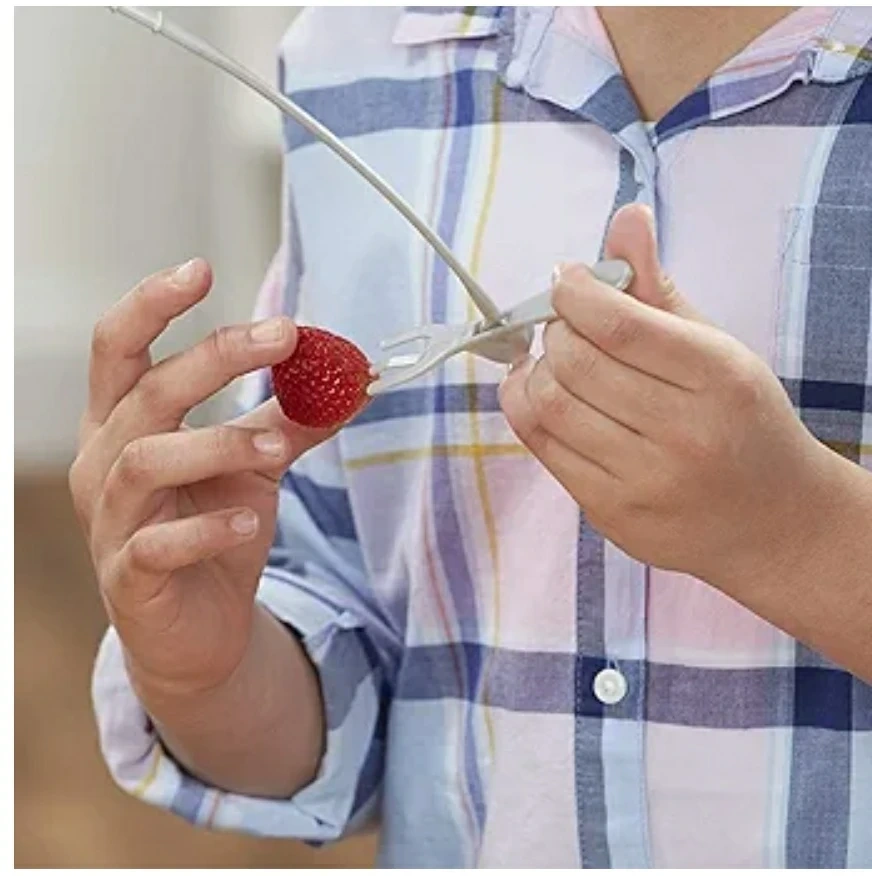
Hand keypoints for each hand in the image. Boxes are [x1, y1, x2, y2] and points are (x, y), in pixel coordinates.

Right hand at [70, 259, 331, 700]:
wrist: (199, 628)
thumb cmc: (214, 529)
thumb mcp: (256, 464)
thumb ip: (293, 417)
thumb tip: (353, 372)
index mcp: (125, 422)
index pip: (118, 347)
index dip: (151, 303)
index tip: (201, 268)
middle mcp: (104, 462)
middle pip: (148, 391)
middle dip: (217, 357)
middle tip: (285, 337)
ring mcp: (111, 521)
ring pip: (146, 461)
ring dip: (220, 443)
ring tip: (279, 447)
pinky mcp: (130, 577)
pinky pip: (158, 545)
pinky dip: (208, 527)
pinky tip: (252, 520)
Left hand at [500, 205, 834, 584]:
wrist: (771, 520)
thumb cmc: (742, 421)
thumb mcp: (715, 347)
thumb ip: (659, 286)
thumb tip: (624, 217)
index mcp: (718, 378)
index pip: (618, 323)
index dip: (574, 292)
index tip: (566, 280)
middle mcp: (683, 433)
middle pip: (574, 363)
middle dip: (554, 331)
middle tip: (564, 325)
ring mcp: (644, 482)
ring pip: (549, 406)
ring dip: (536, 371)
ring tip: (552, 360)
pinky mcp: (612, 515)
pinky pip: (543, 449)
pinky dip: (529, 410)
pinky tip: (544, 395)